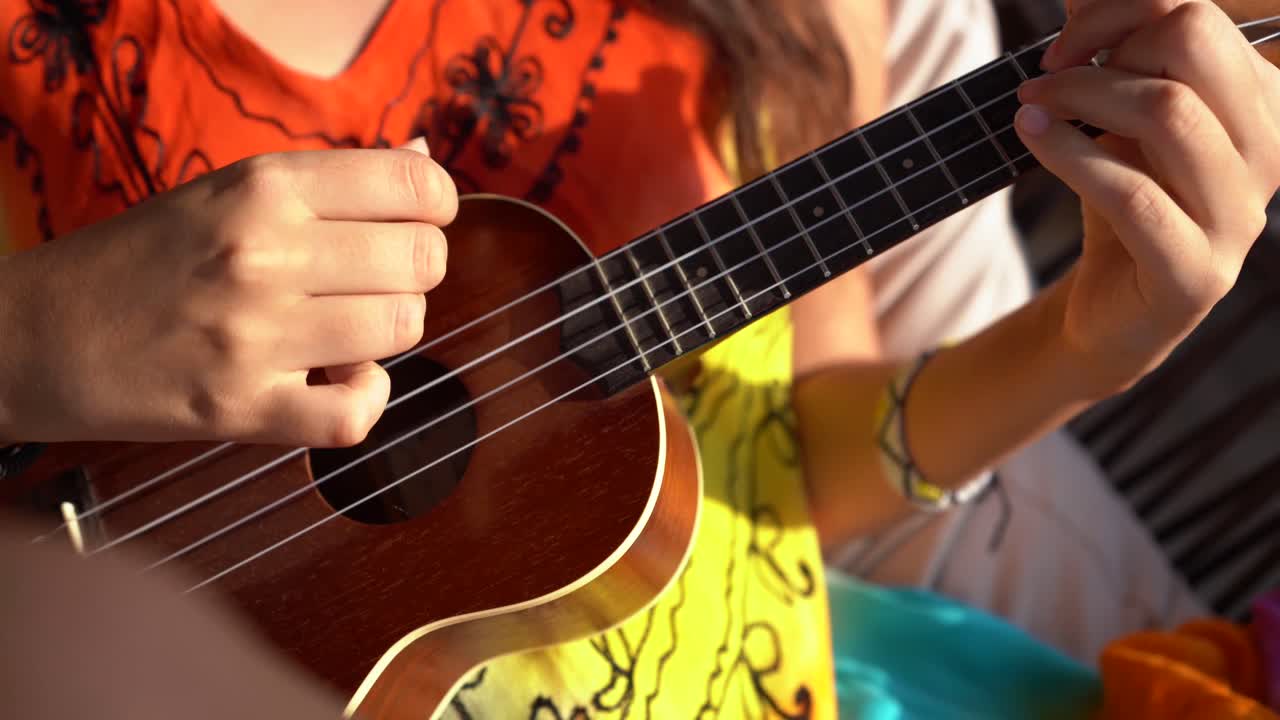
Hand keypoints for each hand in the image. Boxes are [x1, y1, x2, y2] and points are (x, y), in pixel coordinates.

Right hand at [0, 138, 455, 446]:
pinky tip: (339, 384)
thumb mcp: (230, 191)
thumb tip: (423, 160)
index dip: (436, 206)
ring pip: (402, 331)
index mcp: (265, 187)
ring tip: (344, 330)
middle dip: (415, 274)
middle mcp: (263, 252)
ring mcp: (252, 335)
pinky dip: (365, 402)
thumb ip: (332, 182)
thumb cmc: (147, 258)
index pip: (415, 184)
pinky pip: (356, 415)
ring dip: (388, 334)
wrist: (36, 334)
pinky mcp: (240, 411)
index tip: (415, 222)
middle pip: (422, 261)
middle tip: (373, 282)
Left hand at [1014, 0, 1279, 396]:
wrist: (1108, 307)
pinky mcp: (1196, 272)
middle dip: (1106, 45)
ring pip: (1168, 110)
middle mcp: (1270, 151)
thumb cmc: (1119, 199)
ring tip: (1030, 104)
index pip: (1202, 15)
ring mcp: (1240, 216)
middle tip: (1049, 74)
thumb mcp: (1117, 117)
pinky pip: (1133, 193)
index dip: (1123, 9)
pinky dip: (1069, 153)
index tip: (1065, 39)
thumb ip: (1111, 53)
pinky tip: (1031, 136)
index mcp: (1262, 103)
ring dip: (1080, 95)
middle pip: (1195, 44)